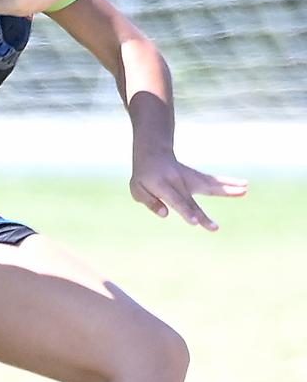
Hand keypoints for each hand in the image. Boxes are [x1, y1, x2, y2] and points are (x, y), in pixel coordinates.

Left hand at [131, 151, 247, 230]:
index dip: (185, 211)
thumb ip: (149, 202)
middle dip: (202, 214)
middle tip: (214, 228)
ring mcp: (189, 178)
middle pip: (192, 199)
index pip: (175, 200)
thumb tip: (165, 214)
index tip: (195, 223)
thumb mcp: (137, 189)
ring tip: (244, 190)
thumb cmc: (144, 177)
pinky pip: (213, 181)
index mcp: (161, 184)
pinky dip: (228, 183)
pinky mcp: (197, 177)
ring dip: (226, 189)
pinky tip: (244, 187)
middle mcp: (178, 181)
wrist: (153, 154)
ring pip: (208, 185)